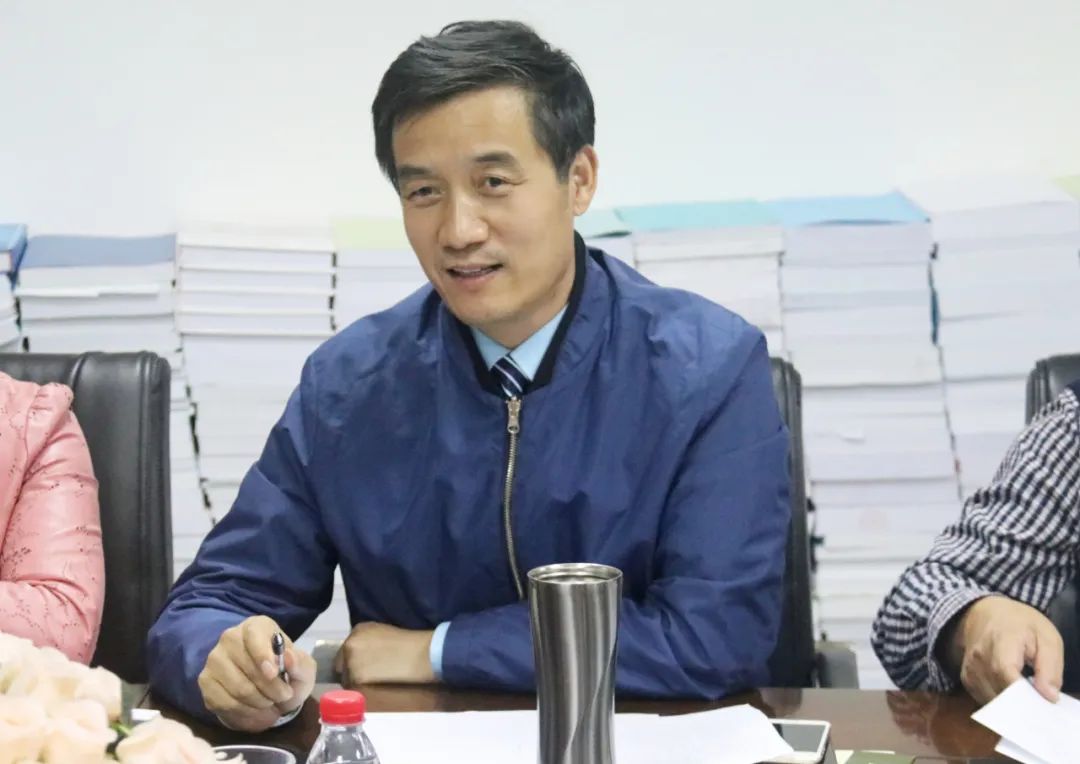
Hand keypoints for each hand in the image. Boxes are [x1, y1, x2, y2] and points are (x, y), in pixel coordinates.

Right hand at [198, 615, 315, 731]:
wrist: (267, 691)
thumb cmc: (286, 673)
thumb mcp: (303, 669)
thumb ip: (300, 663)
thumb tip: (288, 657)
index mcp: (256, 626)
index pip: (254, 635)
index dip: (263, 655)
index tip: (274, 673)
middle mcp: (230, 638)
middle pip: (247, 667)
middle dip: (271, 688)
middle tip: (284, 696)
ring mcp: (215, 660)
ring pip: (237, 689)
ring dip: (260, 703)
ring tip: (271, 703)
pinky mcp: (206, 682)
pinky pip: (225, 703)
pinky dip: (245, 713)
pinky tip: (256, 711)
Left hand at [333, 622, 435, 686]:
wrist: (420, 654)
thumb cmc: (407, 643)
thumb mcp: (382, 632)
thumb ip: (366, 640)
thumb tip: (359, 654)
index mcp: (357, 631)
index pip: (344, 651)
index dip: (352, 661)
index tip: (364, 666)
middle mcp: (350, 644)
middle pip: (341, 666)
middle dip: (350, 671)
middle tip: (368, 676)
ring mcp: (352, 662)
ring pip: (346, 679)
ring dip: (356, 682)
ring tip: (374, 683)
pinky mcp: (357, 678)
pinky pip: (353, 689)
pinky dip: (361, 691)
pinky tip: (375, 687)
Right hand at [947, 596, 1063, 704]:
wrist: (986, 613)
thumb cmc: (1020, 624)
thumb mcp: (1047, 637)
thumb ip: (1050, 667)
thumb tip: (1049, 696)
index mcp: (1001, 640)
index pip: (1006, 674)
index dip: (1024, 696)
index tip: (1042, 706)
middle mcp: (978, 656)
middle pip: (1000, 693)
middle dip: (1022, 705)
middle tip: (1040, 703)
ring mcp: (969, 669)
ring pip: (993, 702)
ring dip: (1012, 706)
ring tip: (1026, 695)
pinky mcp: (966, 679)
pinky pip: (985, 700)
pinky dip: (1001, 703)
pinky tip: (1012, 693)